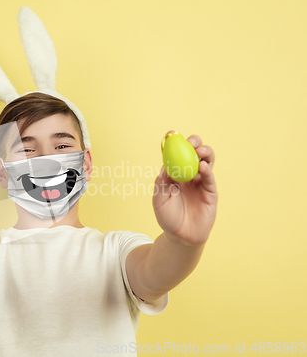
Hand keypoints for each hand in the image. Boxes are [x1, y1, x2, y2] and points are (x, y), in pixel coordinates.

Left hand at [152, 131, 217, 245]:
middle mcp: (189, 175)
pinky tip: (202, 167)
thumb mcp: (159, 200)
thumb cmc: (167, 218)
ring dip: (205, 153)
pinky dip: (207, 170)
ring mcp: (201, 183)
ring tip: (200, 152)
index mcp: (175, 174)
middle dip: (194, 143)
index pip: (177, 154)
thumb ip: (161, 183)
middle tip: (191, 142)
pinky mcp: (210, 193)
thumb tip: (164, 166)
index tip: (171, 133)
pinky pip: (210, 179)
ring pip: (206, 162)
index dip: (175, 143)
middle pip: (194, 153)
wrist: (180, 237)